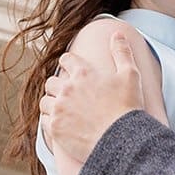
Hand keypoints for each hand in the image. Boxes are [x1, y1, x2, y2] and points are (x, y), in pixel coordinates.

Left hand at [39, 26, 144, 164]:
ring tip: (61, 108)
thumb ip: (122, 52)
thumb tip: (117, 34)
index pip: (66, 60)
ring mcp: (59, 108)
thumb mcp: (129, 75)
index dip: (68, 63)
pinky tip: (60, 123)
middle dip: (58, 85)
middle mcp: (67, 89)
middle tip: (66, 92)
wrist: (122, 139)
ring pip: (45, 101)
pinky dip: (50, 120)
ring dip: (52, 102)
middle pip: (52, 81)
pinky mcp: (55, 128)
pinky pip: (44, 120)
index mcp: (83, 73)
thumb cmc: (127, 107)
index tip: (70, 68)